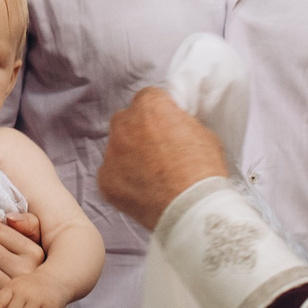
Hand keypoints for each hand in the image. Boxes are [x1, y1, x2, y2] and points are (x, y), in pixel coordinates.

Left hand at [97, 89, 227, 228]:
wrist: (192, 208)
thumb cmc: (203, 170)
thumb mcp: (203, 132)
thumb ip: (179, 122)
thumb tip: (173, 125)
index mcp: (149, 105)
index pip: (148, 100)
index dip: (159, 115)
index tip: (166, 128)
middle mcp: (124, 123)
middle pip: (126, 121)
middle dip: (138, 132)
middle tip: (157, 153)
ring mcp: (111, 152)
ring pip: (116, 149)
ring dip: (129, 157)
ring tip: (152, 176)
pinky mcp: (104, 179)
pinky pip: (111, 175)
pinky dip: (123, 182)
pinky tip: (143, 191)